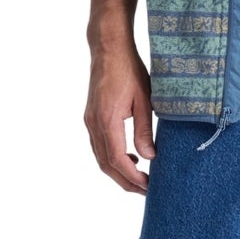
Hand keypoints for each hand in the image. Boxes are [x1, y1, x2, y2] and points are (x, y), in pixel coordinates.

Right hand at [85, 42, 156, 193]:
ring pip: (101, 157)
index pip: (117, 159)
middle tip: (145, 190)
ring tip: (140, 178)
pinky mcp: (91, 117)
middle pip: (106, 165)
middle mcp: (93, 123)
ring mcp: (89, 121)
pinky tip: (130, 156)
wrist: (108, 48)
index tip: (148, 186)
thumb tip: (149, 157)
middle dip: (125, 181)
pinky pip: (99, 146)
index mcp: (107, 120)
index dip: (132, 177)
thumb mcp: (144, 100)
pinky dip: (112, 158)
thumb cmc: (129, 69)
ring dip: (118, 172)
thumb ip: (144, 130)